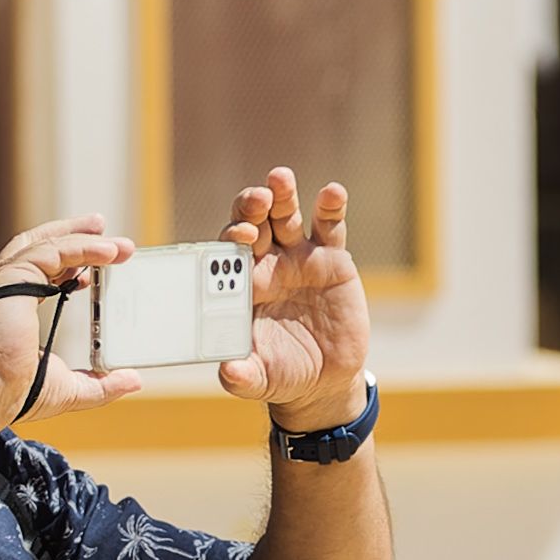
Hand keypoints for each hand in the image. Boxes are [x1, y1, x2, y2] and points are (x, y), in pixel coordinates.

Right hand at [0, 216, 142, 438]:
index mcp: (10, 307)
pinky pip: (53, 251)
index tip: (98, 266)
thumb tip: (134, 381)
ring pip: (48, 244)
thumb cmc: (10, 393)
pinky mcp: (11, 276)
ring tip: (119, 244)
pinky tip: (109, 252)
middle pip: (40, 246)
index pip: (40, 273)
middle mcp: (3, 288)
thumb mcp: (68, 389)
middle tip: (105, 230)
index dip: (70, 264)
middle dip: (76, 236)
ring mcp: (4, 280)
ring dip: (85, 238)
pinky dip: (83, 248)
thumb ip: (100, 384)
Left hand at [218, 169, 370, 429]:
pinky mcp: (332, 259)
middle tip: (257, 198)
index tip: (241, 235)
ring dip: (283, 196)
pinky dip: (331, 208)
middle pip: (254, 224)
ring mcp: (299, 257)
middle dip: (252, 207)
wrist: (323, 380)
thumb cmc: (281, 374)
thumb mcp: (260, 379)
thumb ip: (242, 376)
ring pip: (287, 217)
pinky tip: (332, 192)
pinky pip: (330, 228)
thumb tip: (228, 372)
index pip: (229, 251)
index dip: (233, 238)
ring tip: (280, 178)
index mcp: (241, 285)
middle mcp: (266, 263)